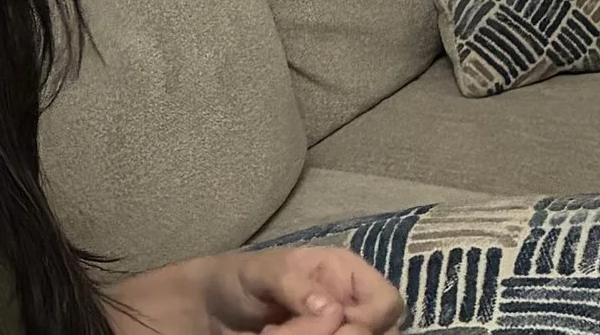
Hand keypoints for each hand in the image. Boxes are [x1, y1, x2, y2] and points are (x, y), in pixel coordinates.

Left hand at [200, 246, 402, 334]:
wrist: (212, 308)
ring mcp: (339, 328)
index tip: (336, 324)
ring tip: (277, 333)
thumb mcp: (260, 272)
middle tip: (288, 332)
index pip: (387, 301)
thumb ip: (294, 286)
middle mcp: (352, 304)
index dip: (370, 319)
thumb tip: (333, 311)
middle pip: (380, 334)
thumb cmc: (238, 278)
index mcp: (346, 273)